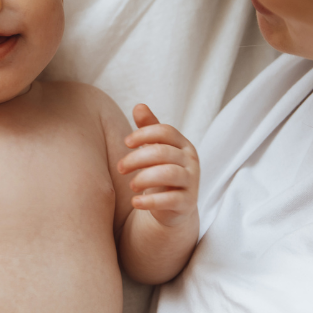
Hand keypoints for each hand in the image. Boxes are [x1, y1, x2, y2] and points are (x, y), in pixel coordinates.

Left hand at [117, 104, 199, 227]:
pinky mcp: (188, 203)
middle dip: (137, 158)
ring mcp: (192, 182)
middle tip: (120, 167)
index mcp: (183, 145)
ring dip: (144, 178)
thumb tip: (139, 106)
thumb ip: (149, 128)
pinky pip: (170, 200)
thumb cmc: (162, 170)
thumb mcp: (156, 148)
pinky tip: (135, 203)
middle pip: (163, 152)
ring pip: (169, 174)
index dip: (144, 134)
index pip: (166, 131)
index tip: (126, 142)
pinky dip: (150, 201)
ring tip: (130, 185)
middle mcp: (191, 161)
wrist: (174, 206)